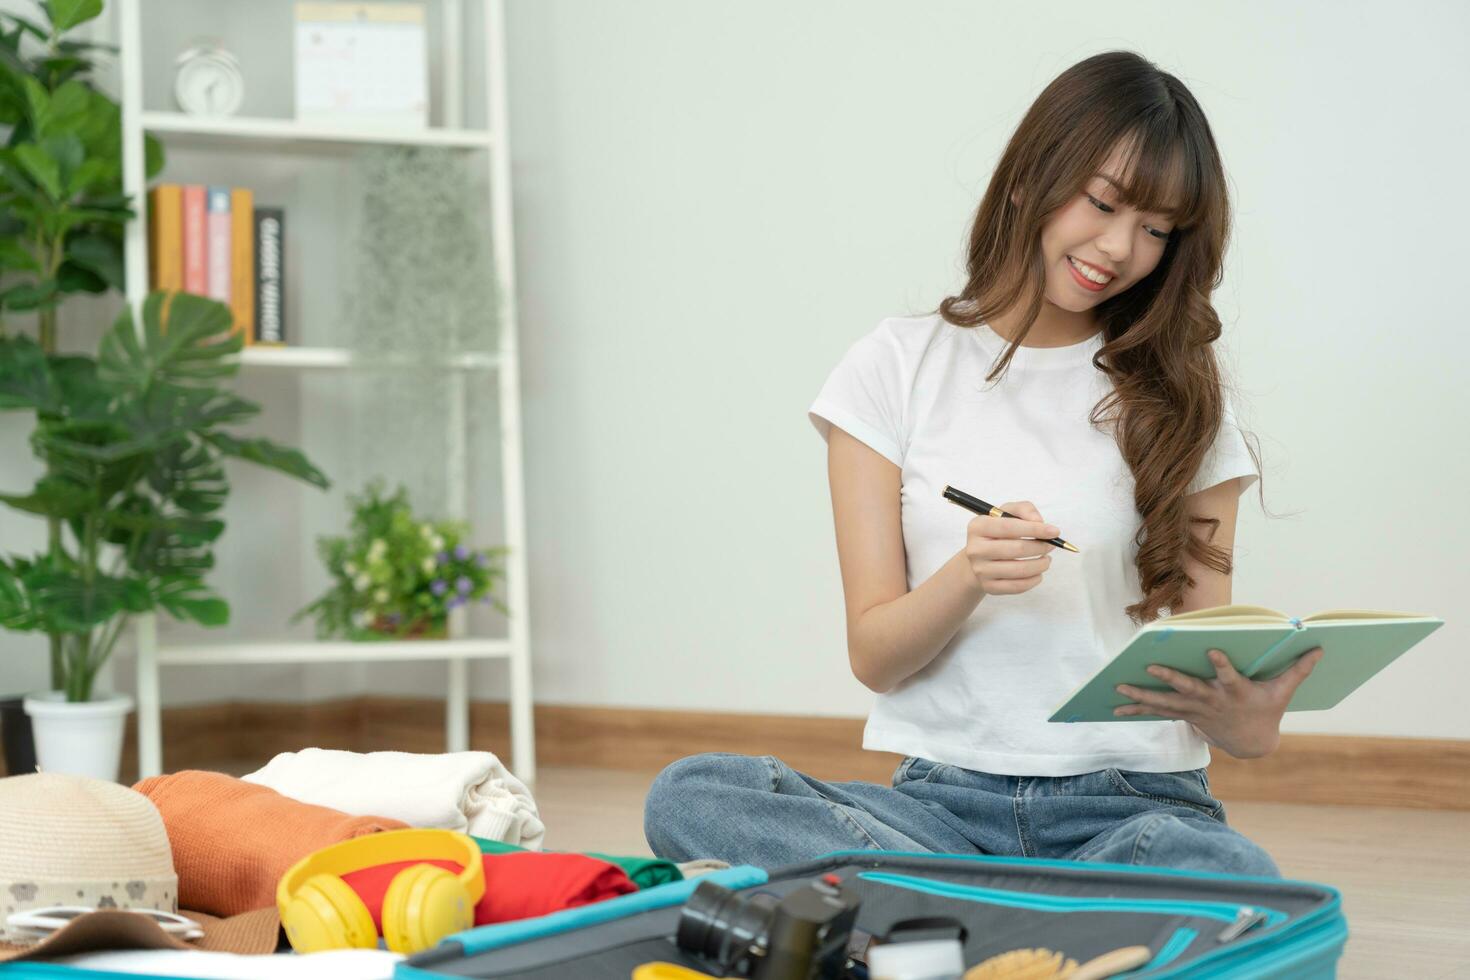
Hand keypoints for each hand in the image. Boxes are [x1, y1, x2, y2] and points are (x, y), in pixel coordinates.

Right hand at [962, 500, 1057, 596]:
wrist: (980, 557)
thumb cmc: (998, 532)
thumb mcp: (1008, 513)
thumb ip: (1025, 510)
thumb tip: (1038, 522)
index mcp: (978, 527)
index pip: (1009, 526)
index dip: (1035, 529)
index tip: (1054, 532)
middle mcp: (975, 549)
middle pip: (1016, 549)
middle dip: (1040, 547)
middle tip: (1051, 545)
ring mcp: (980, 570)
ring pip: (1019, 570)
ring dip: (1040, 565)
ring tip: (1046, 559)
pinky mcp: (988, 586)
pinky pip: (1018, 586)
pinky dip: (1034, 580)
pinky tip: (1038, 573)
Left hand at [1113, 647, 1324, 758]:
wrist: (1252, 744)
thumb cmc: (1267, 710)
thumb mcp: (1283, 691)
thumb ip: (1298, 668)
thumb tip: (1320, 646)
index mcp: (1236, 692)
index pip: (1229, 676)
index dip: (1221, 664)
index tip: (1212, 650)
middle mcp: (1212, 702)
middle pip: (1188, 689)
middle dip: (1169, 679)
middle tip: (1150, 668)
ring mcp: (1196, 710)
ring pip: (1165, 703)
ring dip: (1141, 697)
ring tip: (1118, 690)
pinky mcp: (1185, 715)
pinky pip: (1158, 712)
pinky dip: (1137, 710)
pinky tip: (1115, 708)